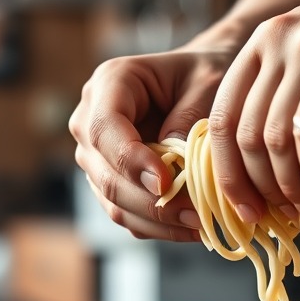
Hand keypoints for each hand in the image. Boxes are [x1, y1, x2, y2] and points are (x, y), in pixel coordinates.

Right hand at [68, 25, 242, 241]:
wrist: (200, 82)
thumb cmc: (205, 73)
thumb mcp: (208, 83)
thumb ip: (189, 118)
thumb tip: (172, 168)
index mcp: (110, 83)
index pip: (105, 129)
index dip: (131, 160)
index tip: (166, 182)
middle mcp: (90, 120)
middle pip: (106, 174)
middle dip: (151, 201)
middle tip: (197, 214)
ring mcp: (96, 156)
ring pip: (114, 202)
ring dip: (157, 220)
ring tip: (200, 223)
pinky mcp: (110, 182)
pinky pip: (127, 214)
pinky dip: (158, 227)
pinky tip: (192, 226)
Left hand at [207, 0, 299, 222]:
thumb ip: (288, 102)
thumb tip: (257, 176)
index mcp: (270, 38)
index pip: (225, 116)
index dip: (230, 173)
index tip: (246, 209)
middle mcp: (291, 37)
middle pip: (255, 136)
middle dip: (270, 188)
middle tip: (292, 213)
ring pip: (294, 141)